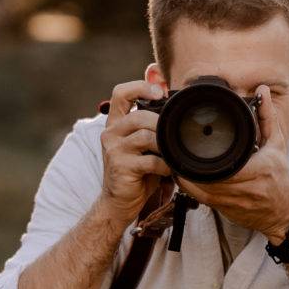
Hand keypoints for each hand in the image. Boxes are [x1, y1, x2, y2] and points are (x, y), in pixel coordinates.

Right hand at [98, 78, 165, 213]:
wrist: (120, 201)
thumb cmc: (137, 171)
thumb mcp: (142, 145)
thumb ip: (151, 127)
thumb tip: (177, 110)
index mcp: (116, 123)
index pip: (121, 93)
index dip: (140, 87)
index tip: (160, 93)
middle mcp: (111, 133)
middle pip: (139, 116)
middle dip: (161, 125)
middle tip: (174, 137)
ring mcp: (114, 149)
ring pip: (145, 136)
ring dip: (165, 146)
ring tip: (172, 154)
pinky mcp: (120, 166)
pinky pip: (149, 160)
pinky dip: (163, 165)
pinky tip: (167, 170)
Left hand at [179, 83, 288, 238]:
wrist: (283, 212)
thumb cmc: (280, 177)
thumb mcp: (277, 144)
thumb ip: (267, 116)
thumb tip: (262, 90)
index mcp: (259, 170)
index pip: (228, 166)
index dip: (207, 159)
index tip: (193, 144)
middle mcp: (245, 188)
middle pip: (209, 178)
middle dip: (191, 166)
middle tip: (177, 149)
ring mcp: (233, 202)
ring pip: (201, 191)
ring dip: (186, 177)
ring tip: (175, 161)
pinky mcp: (224, 210)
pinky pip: (200, 199)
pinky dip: (189, 188)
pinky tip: (181, 176)